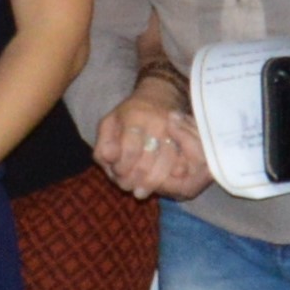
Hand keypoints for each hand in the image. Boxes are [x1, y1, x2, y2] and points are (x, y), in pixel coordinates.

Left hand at [94, 87, 210, 202]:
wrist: (160, 97)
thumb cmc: (128, 115)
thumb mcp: (109, 123)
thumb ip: (104, 144)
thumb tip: (110, 159)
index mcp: (135, 117)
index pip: (130, 151)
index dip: (122, 168)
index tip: (117, 173)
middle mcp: (157, 124)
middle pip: (147, 162)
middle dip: (134, 180)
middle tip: (127, 186)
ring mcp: (174, 133)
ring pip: (165, 166)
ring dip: (151, 184)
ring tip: (140, 192)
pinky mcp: (186, 140)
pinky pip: (180, 164)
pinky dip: (169, 179)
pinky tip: (160, 186)